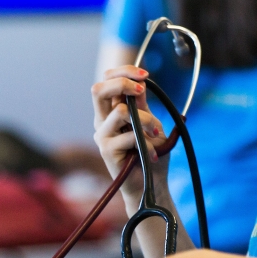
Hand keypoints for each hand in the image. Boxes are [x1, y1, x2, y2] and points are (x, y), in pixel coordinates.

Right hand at [91, 65, 168, 192]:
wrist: (151, 186)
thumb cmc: (151, 155)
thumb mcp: (150, 124)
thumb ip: (143, 105)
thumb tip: (142, 82)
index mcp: (110, 112)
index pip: (106, 81)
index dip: (123, 72)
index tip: (145, 75)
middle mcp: (102, 121)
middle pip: (98, 89)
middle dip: (123, 82)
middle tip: (143, 90)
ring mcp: (102, 136)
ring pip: (120, 111)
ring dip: (146, 120)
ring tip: (157, 134)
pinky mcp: (106, 151)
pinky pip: (129, 135)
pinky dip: (147, 143)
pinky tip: (153, 154)